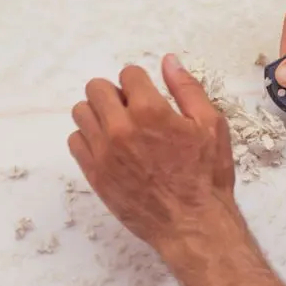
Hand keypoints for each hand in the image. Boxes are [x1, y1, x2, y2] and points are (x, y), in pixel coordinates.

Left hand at [68, 54, 243, 252]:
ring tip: (118, 128)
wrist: (192, 224)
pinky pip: (75, 142)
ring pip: (81, 112)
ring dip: (98, 113)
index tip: (148, 96)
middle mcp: (120, 127)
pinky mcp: (95, 174)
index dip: (140, 83)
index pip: (128, 74)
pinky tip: (109, 148)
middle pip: (96, 88)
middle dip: (114, 93)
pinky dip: (88, 139)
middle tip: (131, 111)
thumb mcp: (210, 125)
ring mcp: (103, 152)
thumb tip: (169, 61)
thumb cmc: (206, 176)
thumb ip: (187, 89)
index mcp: (150, 110)